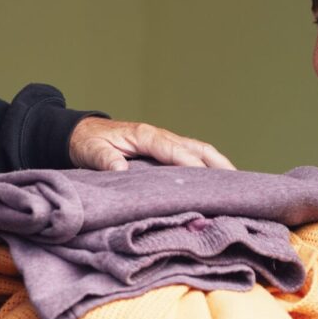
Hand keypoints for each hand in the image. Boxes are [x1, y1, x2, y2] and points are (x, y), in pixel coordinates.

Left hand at [68, 117, 234, 170]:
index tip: (207, 182)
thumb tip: (121, 171)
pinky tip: (216, 183)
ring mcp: (164, 143)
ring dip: (218, 165)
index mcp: (145, 135)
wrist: (80, 133)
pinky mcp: (163, 151)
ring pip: (199, 151)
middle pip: (197, 148)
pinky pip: (191, 156)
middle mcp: (160, 137)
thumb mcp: (91, 152)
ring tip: (236, 185)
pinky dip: (207, 167)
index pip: (175, 150)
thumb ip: (105, 161)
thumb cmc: (87, 142)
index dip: (192, 165)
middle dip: (218, 164)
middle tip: (237, 184)